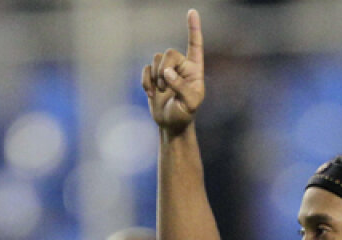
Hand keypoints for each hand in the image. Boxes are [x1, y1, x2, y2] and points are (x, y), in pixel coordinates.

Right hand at [142, 9, 205, 134]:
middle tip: (164, 86)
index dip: (193, 28)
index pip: (195, 45)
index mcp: (195, 69)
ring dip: (155, 76)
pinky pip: (146, 69)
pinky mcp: (154, 76)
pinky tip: (150, 94)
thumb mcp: (189, 103)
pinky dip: (145, 82)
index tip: (192, 12)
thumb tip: (167, 73)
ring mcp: (166, 70)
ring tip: (160, 91)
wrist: (171, 124)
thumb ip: (181, 86)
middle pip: (169, 53)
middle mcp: (181, 66)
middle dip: (163, 69)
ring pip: (156, 58)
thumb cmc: (185, 114)